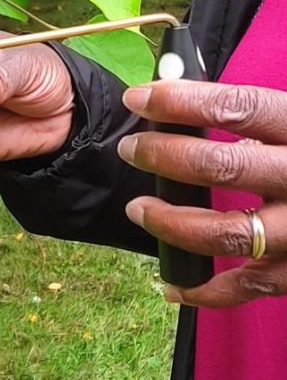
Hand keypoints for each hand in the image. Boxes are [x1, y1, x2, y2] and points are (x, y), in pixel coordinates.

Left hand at [119, 80, 286, 307]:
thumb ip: (244, 112)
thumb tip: (169, 91)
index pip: (237, 107)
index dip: (181, 102)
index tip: (138, 98)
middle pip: (224, 167)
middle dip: (164, 156)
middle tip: (131, 150)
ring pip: (228, 232)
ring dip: (172, 222)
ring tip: (140, 209)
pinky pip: (248, 286)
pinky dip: (204, 288)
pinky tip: (170, 282)